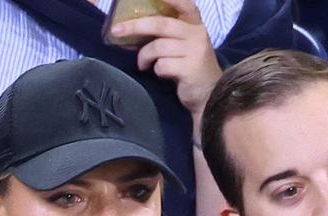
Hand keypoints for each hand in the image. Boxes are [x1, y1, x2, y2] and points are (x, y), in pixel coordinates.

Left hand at [112, 0, 221, 119]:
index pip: (184, 3)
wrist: (211, 95)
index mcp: (195, 25)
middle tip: (116, 30)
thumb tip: (134, 28)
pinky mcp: (190, 69)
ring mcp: (195, 51)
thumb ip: (167, 35)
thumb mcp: (184, 46)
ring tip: (142, 64)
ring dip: (144, 56)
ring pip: (158, 47)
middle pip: (161, 24)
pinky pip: (162, 65)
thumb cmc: (190, 69)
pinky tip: (160, 74)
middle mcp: (196, 34)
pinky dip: (156, 71)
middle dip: (135, 26)